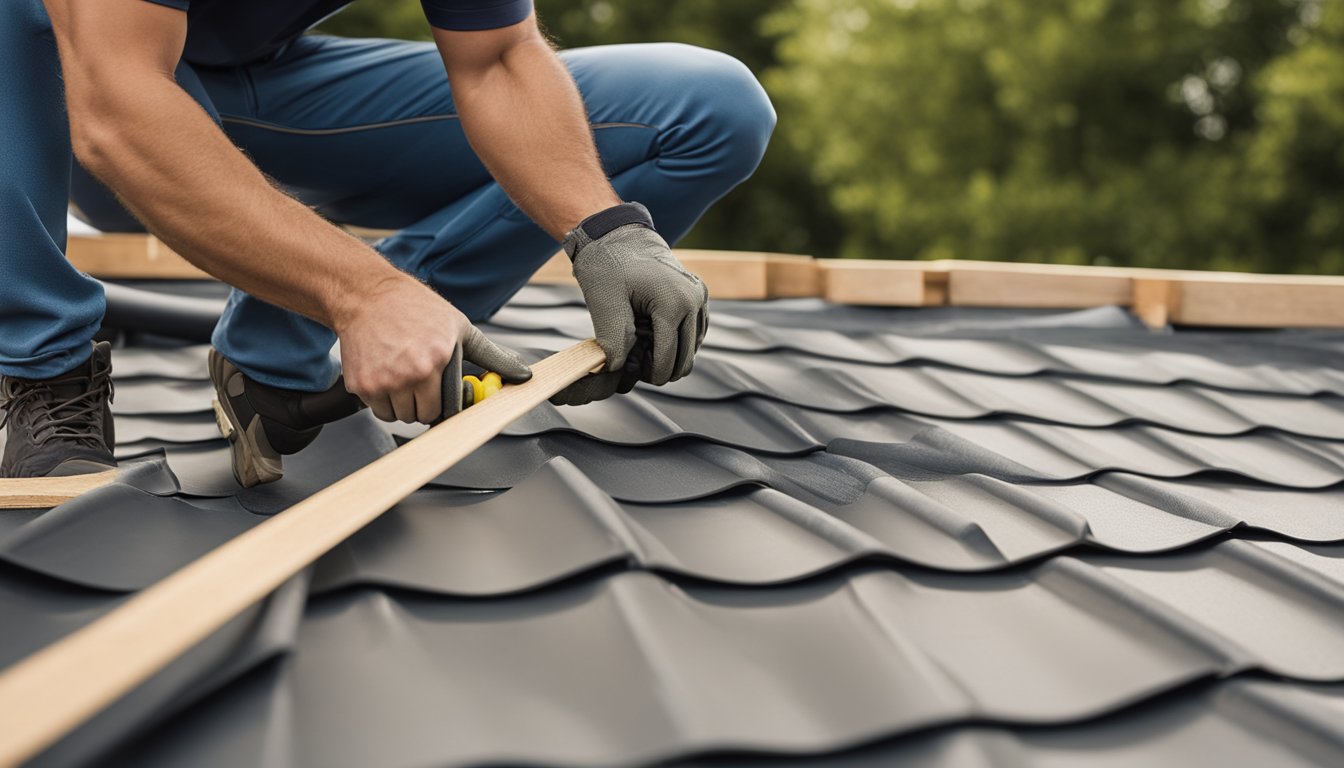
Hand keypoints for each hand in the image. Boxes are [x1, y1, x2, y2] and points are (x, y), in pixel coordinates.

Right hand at [335, 276, 530, 422]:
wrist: (368, 296)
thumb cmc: (416, 309)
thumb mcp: (461, 328)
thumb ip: (491, 356)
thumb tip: (523, 374)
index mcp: (436, 361)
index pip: (446, 409)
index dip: (445, 402)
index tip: (441, 393)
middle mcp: (409, 374)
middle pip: (421, 416)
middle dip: (424, 402)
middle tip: (420, 379)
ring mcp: (382, 381)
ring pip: (398, 416)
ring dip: (402, 403)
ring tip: (402, 373)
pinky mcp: (360, 384)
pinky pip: (377, 409)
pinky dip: (382, 399)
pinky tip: (385, 372)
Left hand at [552, 205, 709, 406]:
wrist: (618, 236)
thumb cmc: (608, 266)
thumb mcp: (604, 304)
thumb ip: (612, 341)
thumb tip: (617, 370)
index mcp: (673, 302)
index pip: (669, 359)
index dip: (649, 374)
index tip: (629, 374)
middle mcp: (694, 300)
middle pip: (685, 360)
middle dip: (660, 369)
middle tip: (634, 362)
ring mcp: (700, 297)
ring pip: (692, 350)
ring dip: (669, 355)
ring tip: (641, 343)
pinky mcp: (700, 296)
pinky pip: (695, 335)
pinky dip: (677, 342)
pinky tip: (653, 334)